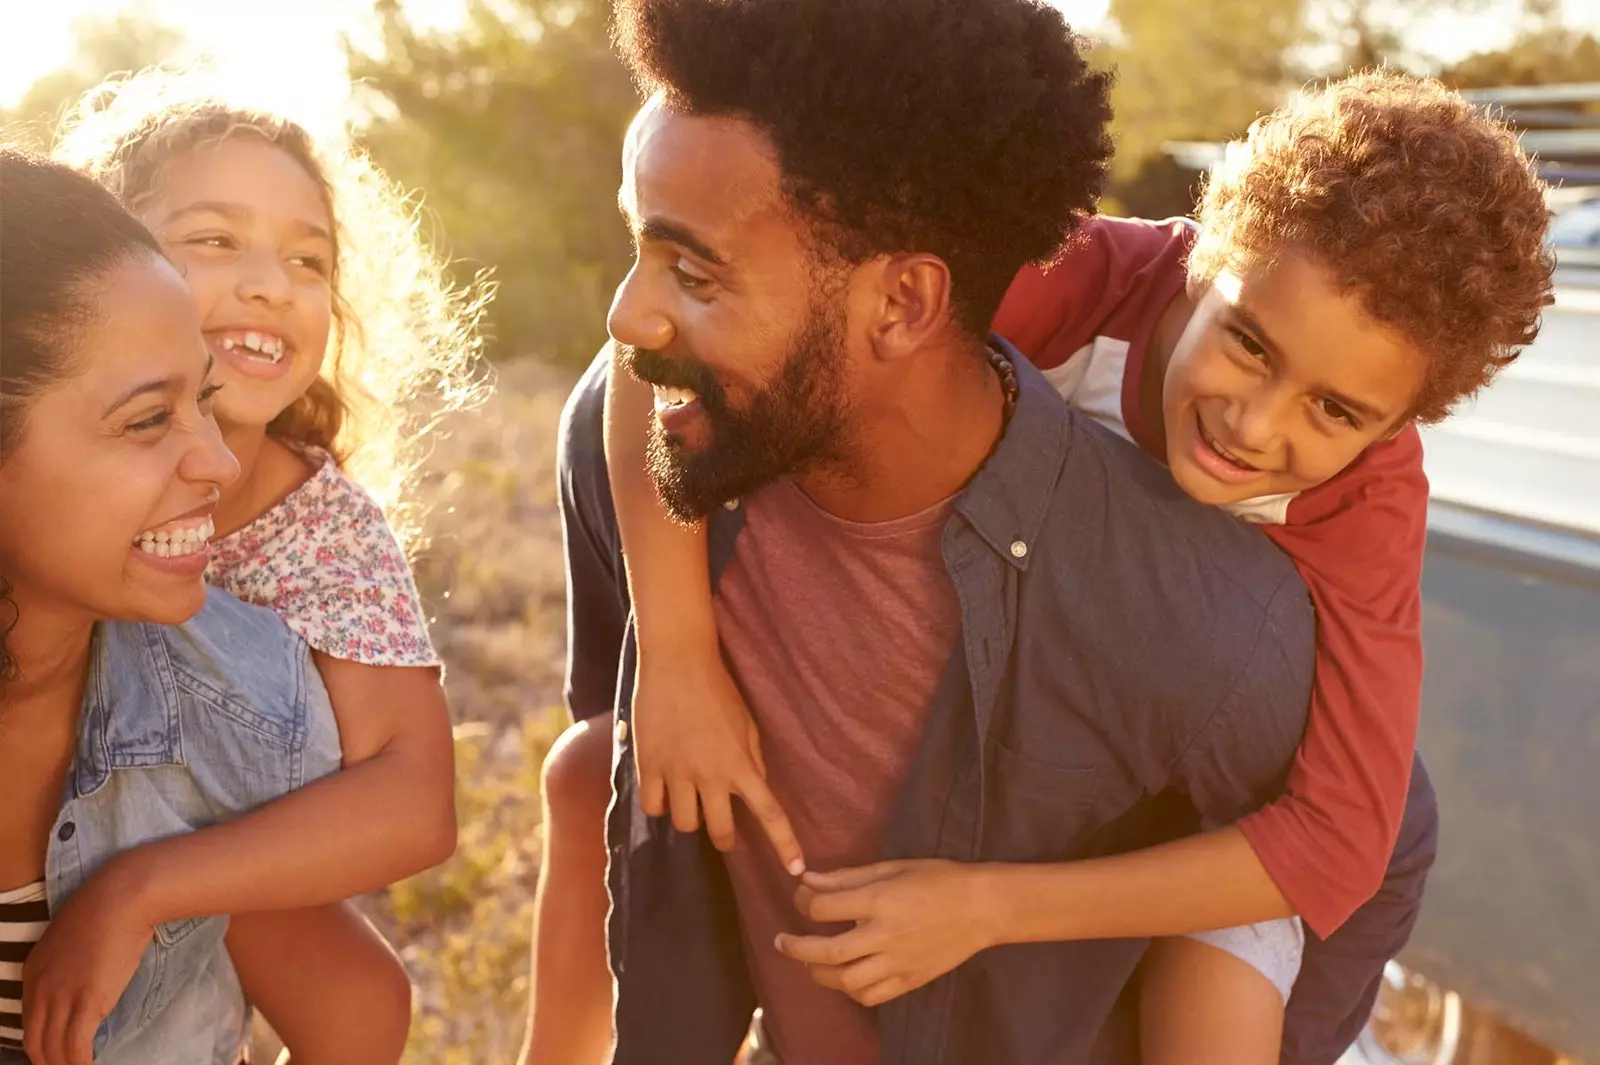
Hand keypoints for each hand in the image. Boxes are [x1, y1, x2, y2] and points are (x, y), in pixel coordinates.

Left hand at [23, 857, 157, 1064]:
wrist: (122, 897)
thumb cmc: (107, 909)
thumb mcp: (73, 940)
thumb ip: (69, 966)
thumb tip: (85, 984)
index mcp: (33, 972)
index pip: (28, 1023)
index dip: (41, 1046)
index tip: (55, 1055)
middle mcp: (40, 988)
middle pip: (35, 1042)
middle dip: (48, 1063)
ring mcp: (62, 996)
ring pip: (53, 1049)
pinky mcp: (87, 1001)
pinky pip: (76, 1045)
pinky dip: (80, 1063)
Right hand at [632, 645, 804, 873]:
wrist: (677, 661)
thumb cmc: (717, 689)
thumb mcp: (747, 724)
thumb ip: (752, 760)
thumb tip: (756, 788)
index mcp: (741, 764)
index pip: (770, 813)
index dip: (785, 845)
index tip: (796, 869)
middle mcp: (710, 775)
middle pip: (720, 832)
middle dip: (725, 838)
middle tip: (725, 831)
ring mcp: (677, 772)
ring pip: (685, 824)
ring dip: (690, 817)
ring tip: (689, 799)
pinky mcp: (648, 765)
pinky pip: (653, 807)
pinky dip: (659, 804)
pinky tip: (663, 790)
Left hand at [775, 860, 994, 1006]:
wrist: (983, 907)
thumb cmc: (939, 878)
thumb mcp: (893, 867)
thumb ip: (848, 877)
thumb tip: (808, 879)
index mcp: (880, 901)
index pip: (824, 908)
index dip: (803, 902)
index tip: (801, 898)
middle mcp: (885, 935)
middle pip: (827, 951)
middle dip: (796, 947)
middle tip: (781, 942)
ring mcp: (898, 962)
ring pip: (846, 981)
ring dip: (819, 973)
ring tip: (810, 962)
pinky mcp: (909, 980)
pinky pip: (871, 996)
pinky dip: (850, 990)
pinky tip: (845, 977)